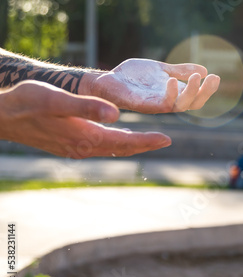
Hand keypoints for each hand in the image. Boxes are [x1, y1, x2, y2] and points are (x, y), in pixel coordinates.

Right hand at [0, 81, 170, 157]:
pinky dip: (114, 145)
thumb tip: (116, 116)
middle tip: (165, 141)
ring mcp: (74, 149)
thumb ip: (86, 108)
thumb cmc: (26, 102)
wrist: (1, 116)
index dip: (147, 140)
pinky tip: (117, 140)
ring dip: (131, 146)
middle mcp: (82, 148)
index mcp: (84, 137)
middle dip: (144, 144)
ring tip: (148, 141)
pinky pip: (99, 148)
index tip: (167, 139)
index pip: (124, 141)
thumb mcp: (56, 100)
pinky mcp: (67, 146)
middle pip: (121, 148)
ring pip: (110, 149)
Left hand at [85, 58, 219, 113]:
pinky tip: (171, 81)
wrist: (109, 79)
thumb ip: (180, 70)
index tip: (215, 76)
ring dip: (190, 93)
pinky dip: (169, 95)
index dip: (207, 90)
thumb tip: (205, 69)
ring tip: (196, 77)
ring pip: (179, 106)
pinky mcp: (142, 105)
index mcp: (173, 95)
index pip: (195, 98)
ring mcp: (156, 105)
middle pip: (192, 104)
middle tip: (212, 78)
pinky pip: (160, 104)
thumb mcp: (162, 69)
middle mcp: (167, 103)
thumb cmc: (134, 77)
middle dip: (204, 92)